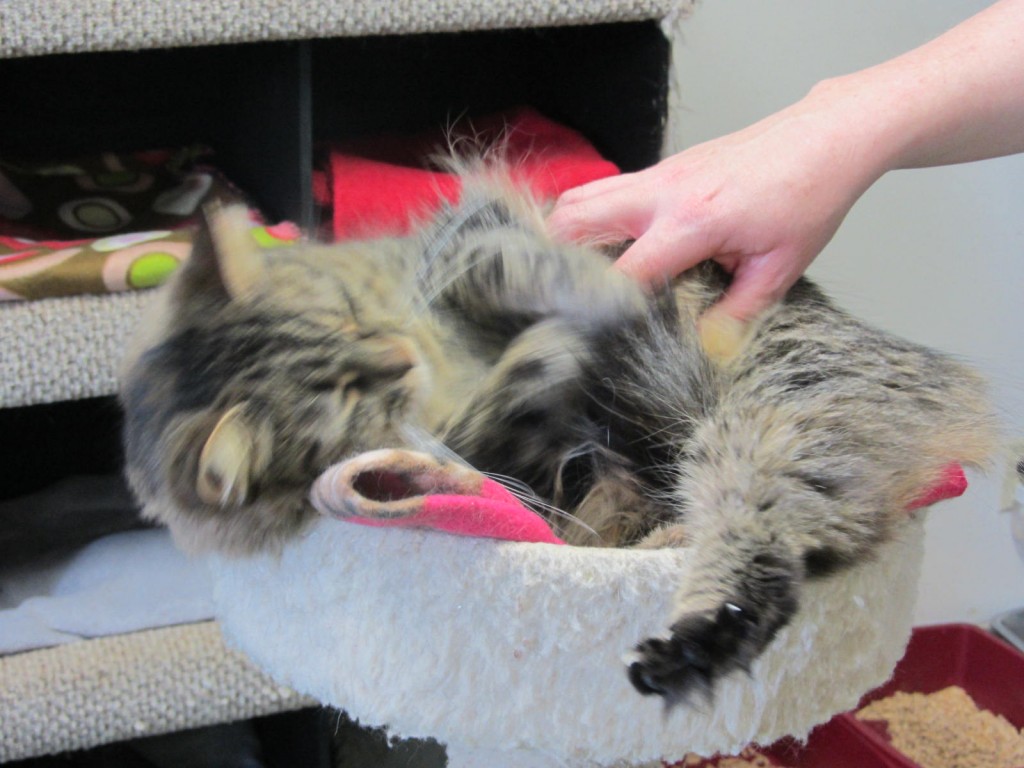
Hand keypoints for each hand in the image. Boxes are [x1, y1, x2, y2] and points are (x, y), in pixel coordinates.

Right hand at [548, 102, 874, 322]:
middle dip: (556, 260)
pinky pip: (605, 190)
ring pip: (581, 197)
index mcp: (694, 221)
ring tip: (567, 275)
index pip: (626, 271)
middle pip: (576, 220)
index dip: (604, 306)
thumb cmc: (809, 196)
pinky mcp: (663, 168)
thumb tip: (702, 349)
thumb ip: (735, 313)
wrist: (826, 137)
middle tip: (554, 299)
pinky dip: (588, 216)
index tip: (591, 332)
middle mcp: (664, 192)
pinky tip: (602, 246)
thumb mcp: (779, 269)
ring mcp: (659, 174)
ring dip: (564, 234)